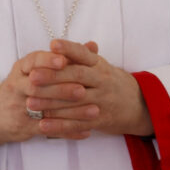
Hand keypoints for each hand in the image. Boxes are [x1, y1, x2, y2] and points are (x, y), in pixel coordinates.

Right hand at [0, 49, 89, 148]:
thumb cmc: (27, 85)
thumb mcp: (39, 68)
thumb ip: (65, 58)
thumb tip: (93, 45)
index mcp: (22, 68)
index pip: (33, 60)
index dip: (48, 60)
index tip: (64, 61)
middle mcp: (17, 85)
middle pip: (37, 85)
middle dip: (61, 88)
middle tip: (83, 90)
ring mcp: (18, 106)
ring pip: (43, 108)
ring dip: (71, 111)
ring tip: (94, 111)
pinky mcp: (24, 126)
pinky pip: (47, 129)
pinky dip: (68, 131)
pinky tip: (86, 131)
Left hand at [23, 39, 152, 137]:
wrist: (139, 105)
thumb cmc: (110, 82)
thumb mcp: (100, 66)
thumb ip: (79, 57)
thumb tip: (56, 44)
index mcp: (100, 66)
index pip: (84, 54)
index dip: (69, 49)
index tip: (52, 44)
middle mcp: (103, 81)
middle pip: (77, 76)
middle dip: (53, 77)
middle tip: (31, 77)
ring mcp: (103, 101)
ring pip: (75, 101)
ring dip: (51, 103)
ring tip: (30, 103)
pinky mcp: (102, 120)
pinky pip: (79, 123)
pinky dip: (60, 125)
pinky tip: (43, 125)